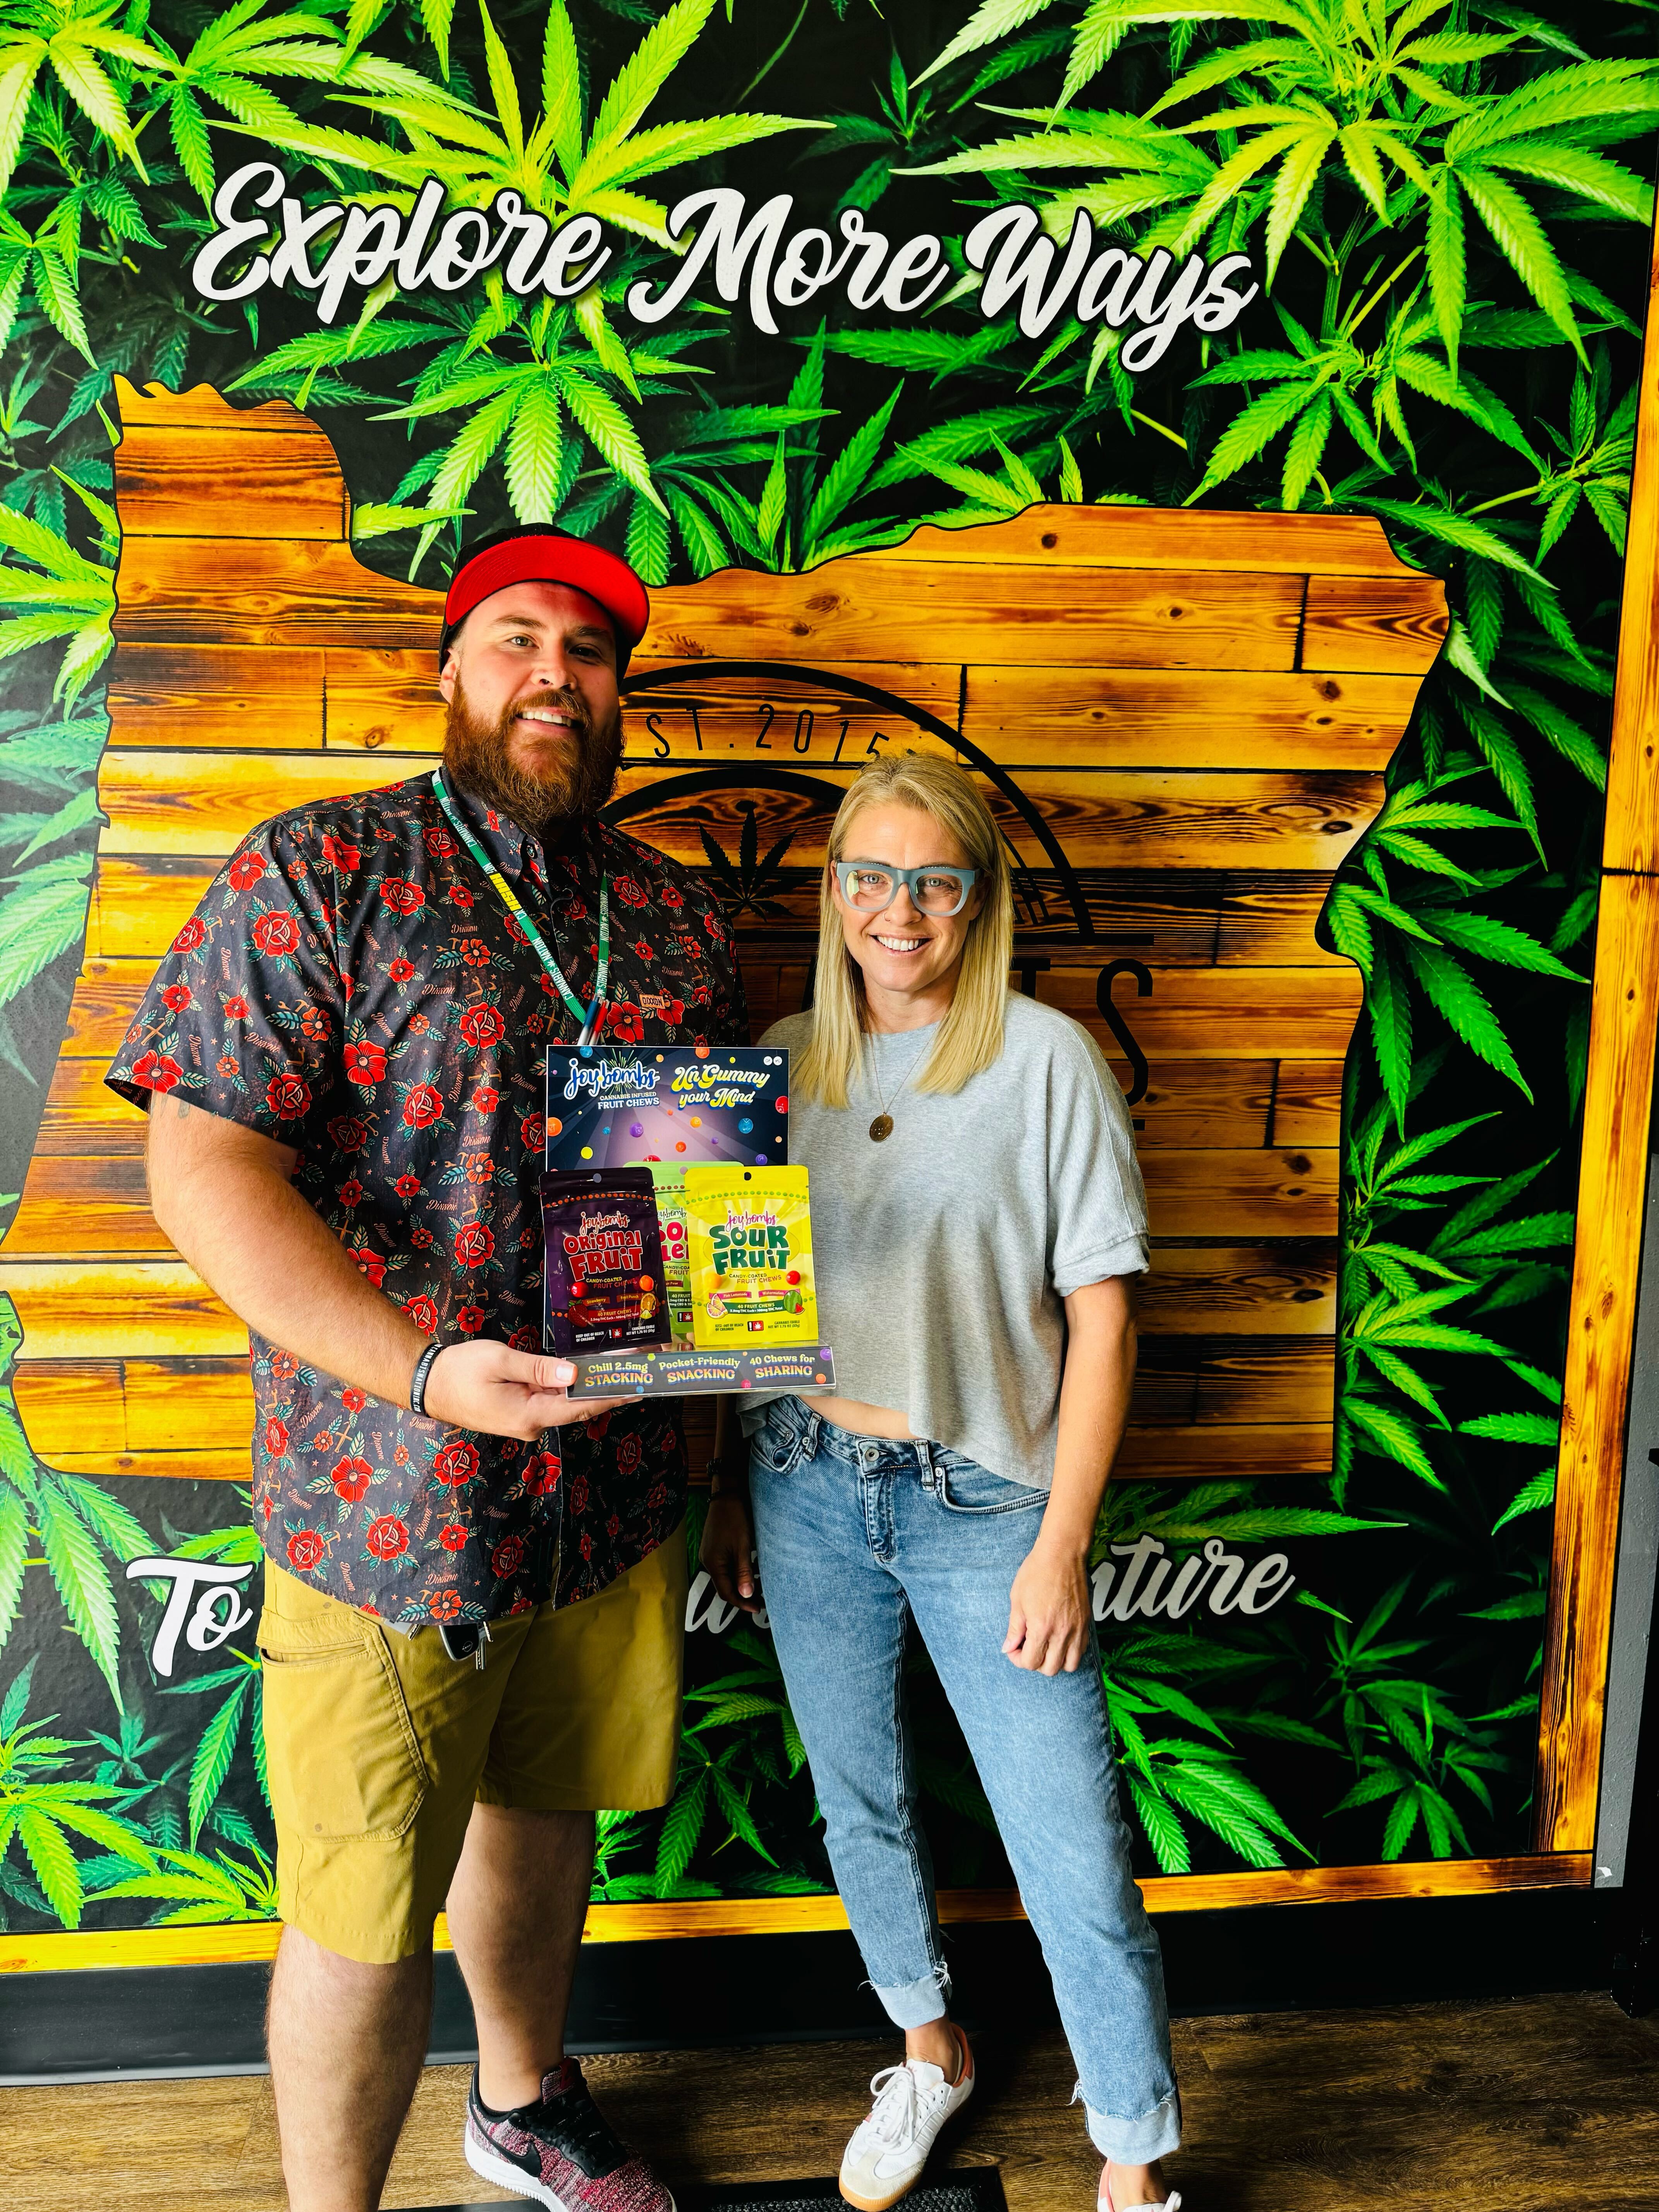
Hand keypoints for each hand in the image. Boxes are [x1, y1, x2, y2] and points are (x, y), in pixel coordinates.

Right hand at [421, 1340, 636, 1438]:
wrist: (429, 1384)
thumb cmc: (460, 1370)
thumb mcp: (500, 1362)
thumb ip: (539, 1368)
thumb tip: (575, 1373)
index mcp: (529, 1415)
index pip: (580, 1407)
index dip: (612, 1396)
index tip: (639, 1387)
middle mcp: (533, 1424)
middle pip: (578, 1406)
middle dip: (608, 1386)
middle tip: (637, 1366)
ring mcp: (527, 1420)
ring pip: (566, 1402)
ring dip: (590, 1384)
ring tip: (619, 1363)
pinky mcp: (521, 1411)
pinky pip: (551, 1399)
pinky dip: (570, 1385)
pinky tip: (586, 1369)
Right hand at [701, 1491, 761, 1611]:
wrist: (726, 1495)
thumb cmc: (735, 1519)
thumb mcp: (742, 1546)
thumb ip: (743, 1572)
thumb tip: (746, 1595)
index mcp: (712, 1563)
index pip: (726, 1593)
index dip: (742, 1603)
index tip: (758, 1609)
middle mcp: (708, 1562)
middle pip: (725, 1586)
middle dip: (743, 1595)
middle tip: (762, 1600)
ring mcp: (710, 1554)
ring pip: (726, 1577)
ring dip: (741, 1584)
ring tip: (760, 1588)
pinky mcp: (714, 1548)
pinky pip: (725, 1567)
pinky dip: (738, 1572)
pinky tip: (752, 1572)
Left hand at [1004, 1540, 1092, 1674]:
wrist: (1062, 1554)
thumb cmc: (1036, 1573)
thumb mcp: (1017, 1600)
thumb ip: (1014, 1628)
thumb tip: (1008, 1648)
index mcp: (1042, 1628)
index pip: (1030, 1663)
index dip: (1017, 1659)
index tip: (1014, 1647)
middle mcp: (1062, 1633)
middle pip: (1050, 1669)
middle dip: (1035, 1663)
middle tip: (1028, 1647)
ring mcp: (1077, 1629)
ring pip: (1070, 1665)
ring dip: (1055, 1662)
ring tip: (1045, 1646)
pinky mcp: (1086, 1623)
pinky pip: (1081, 1651)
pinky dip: (1070, 1652)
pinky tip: (1059, 1639)